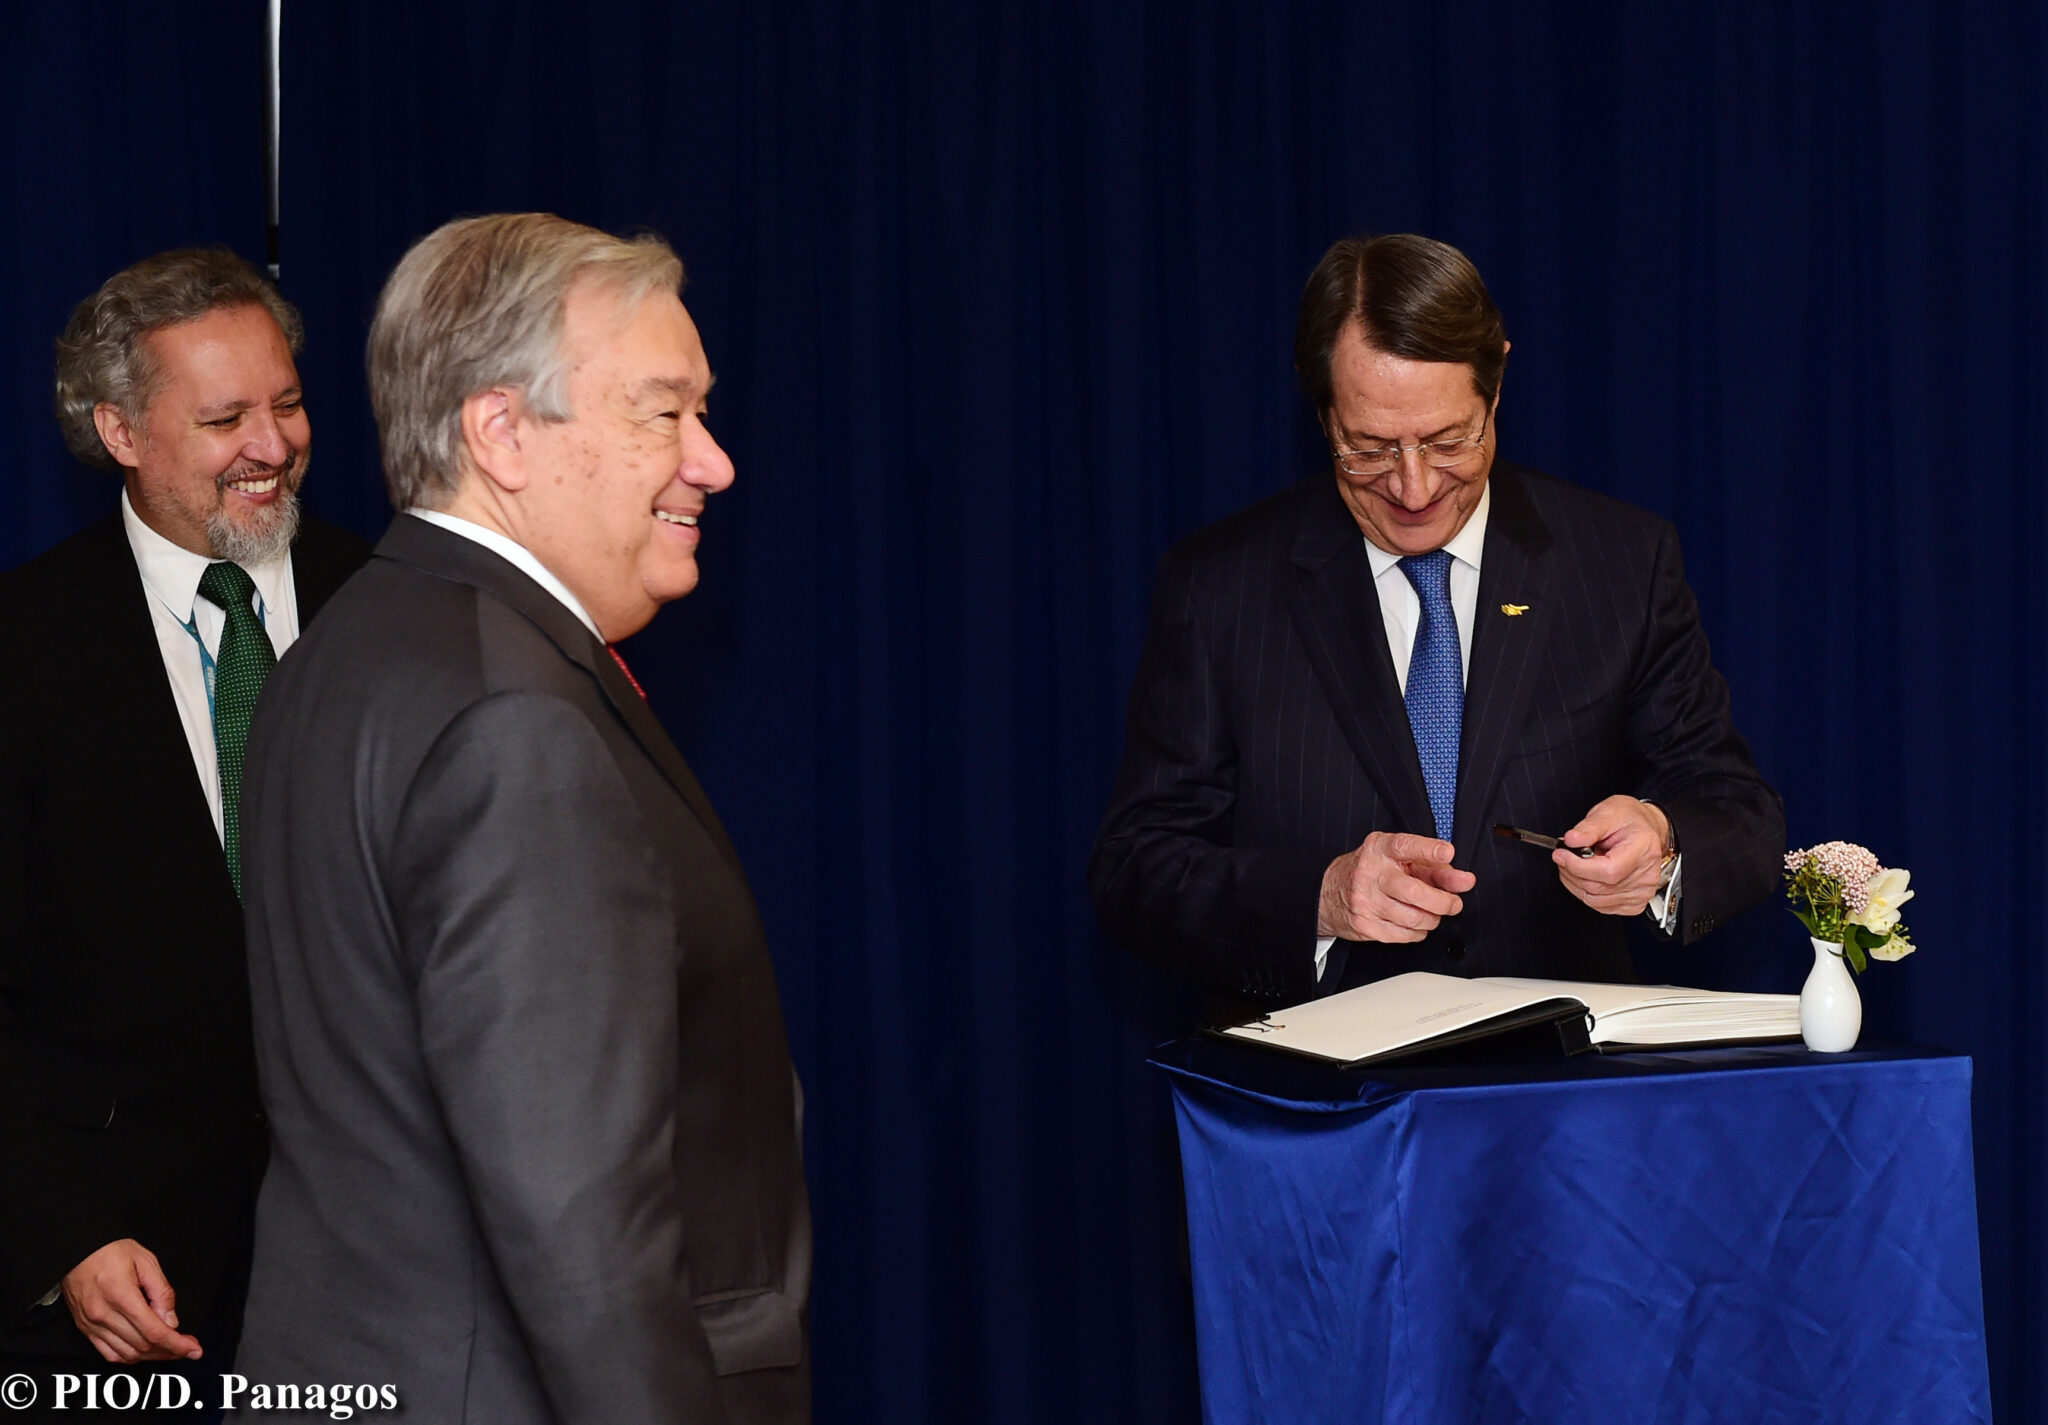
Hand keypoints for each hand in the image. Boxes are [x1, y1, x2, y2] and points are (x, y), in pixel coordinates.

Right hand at [60, 1239, 201, 1363]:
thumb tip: (171, 1321)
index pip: (154, 1331)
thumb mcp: (147, 1261)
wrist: (78, 1249)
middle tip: (187, 1347)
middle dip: (170, 1351)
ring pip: (126, 1354)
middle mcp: (103, 1314)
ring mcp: (91, 1324)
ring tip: (169, 1349)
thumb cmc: (111, 1250)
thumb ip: (162, 1292)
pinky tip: (144, 1351)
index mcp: (121, 1295)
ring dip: (151, 1356)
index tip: (194, 1349)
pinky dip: (129, 1357)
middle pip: (142, 1346)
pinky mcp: (84, 1328)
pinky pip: (108, 1353)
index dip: (177, 1344)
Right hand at [1318, 832, 1475, 942]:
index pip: (1405, 846)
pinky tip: (1415, 924)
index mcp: (1379, 849)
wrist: (1328, 893)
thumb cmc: (1371, 872)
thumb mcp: (1399, 860)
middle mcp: (1370, 874)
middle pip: (1414, 892)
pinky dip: (1418, 932)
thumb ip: (1433, 866)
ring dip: (1432, 919)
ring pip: (1413, 918)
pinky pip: (1405, 935)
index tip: (1447, 852)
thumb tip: (1464, 880)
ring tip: (1432, 913)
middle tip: (1454, 904)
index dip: (1428, 849)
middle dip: (1443, 902)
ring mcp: (1365, 901)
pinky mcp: (1365, 925)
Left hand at [1554, 796, 1671, 916]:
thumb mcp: (1607, 812)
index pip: (1608, 871)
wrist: (1645, 829)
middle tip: (1562, 856)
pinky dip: (1585, 893)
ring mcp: (1642, 892)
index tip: (1561, 854)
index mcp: (1644, 849)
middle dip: (1571, 872)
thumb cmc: (1629, 820)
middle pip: (1599, 887)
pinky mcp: (1635, 903)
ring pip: (1596, 900)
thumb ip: (1588, 827)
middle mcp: (1647, 874)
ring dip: (1575, 883)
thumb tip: (1571, 840)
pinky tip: (1586, 876)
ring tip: (1574, 864)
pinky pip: (1601, 906)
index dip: (1578, 866)